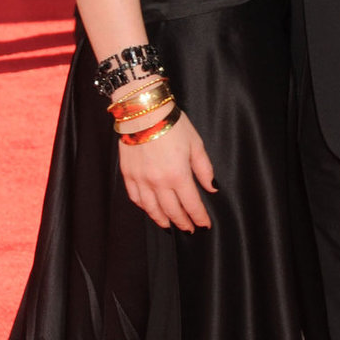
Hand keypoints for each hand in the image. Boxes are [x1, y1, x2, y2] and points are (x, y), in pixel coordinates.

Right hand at [119, 110, 215, 231]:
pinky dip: (144, 207)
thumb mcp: (196, 144)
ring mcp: (141, 180)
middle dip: (183, 222)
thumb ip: (204, 169)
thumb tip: (212, 188)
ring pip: (152, 209)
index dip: (199, 217)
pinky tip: (150, 210)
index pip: (191, 205)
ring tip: (170, 226)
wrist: (143, 110)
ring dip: (162, 220)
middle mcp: (158, 182)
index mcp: (178, 175)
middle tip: (189, 229)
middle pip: (172, 211)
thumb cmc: (172, 124)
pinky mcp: (128, 174)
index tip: (205, 225)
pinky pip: (136, 197)